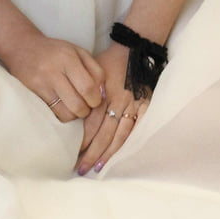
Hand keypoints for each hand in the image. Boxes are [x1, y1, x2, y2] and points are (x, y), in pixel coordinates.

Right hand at [5, 32, 104, 120]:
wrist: (23, 48)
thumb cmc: (56, 51)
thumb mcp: (77, 52)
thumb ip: (94, 69)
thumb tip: (103, 93)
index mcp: (68, 58)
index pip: (88, 87)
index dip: (96, 99)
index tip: (95, 99)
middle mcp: (54, 72)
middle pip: (78, 105)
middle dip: (86, 110)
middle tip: (86, 105)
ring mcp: (42, 85)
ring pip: (66, 113)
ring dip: (75, 114)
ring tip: (74, 105)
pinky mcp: (33, 95)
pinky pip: (54, 114)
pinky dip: (63, 114)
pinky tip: (63, 106)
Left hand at [76, 43, 149, 174]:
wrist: (134, 49)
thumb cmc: (110, 61)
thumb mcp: (92, 71)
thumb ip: (85, 91)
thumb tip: (74, 110)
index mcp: (103, 93)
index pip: (91, 124)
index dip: (83, 141)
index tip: (74, 154)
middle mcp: (118, 102)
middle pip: (104, 134)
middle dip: (92, 153)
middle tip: (81, 169)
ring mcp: (133, 105)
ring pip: (120, 136)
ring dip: (108, 154)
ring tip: (98, 168)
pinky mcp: (145, 106)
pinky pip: (137, 129)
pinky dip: (128, 143)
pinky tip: (121, 156)